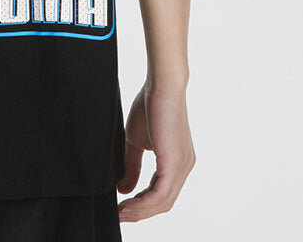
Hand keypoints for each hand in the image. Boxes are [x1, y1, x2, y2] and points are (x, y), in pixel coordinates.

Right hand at [117, 83, 195, 221]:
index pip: (161, 192)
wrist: (161, 86)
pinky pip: (160, 194)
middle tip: (119, 216)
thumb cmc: (149, 105)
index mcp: (177, 161)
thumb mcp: (136, 141)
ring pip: (162, 202)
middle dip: (140, 213)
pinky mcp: (174, 164)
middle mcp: (184, 167)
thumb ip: (131, 165)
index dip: (142, 204)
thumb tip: (124, 189)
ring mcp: (181, 167)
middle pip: (163, 203)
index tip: (122, 208)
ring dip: (140, 211)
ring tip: (120, 213)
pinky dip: (143, 203)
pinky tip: (127, 204)